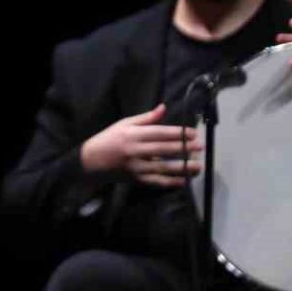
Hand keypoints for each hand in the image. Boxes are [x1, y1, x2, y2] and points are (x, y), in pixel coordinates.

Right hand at [79, 103, 201, 186]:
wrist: (91, 161)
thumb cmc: (109, 139)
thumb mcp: (124, 124)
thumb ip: (146, 118)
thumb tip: (163, 108)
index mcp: (133, 134)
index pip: (160, 133)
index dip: (178, 133)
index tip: (193, 133)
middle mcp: (135, 150)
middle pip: (164, 149)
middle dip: (184, 148)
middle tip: (200, 147)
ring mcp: (136, 167)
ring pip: (163, 168)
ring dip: (182, 167)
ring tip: (197, 166)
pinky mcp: (136, 179)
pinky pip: (156, 182)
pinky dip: (170, 182)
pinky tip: (183, 181)